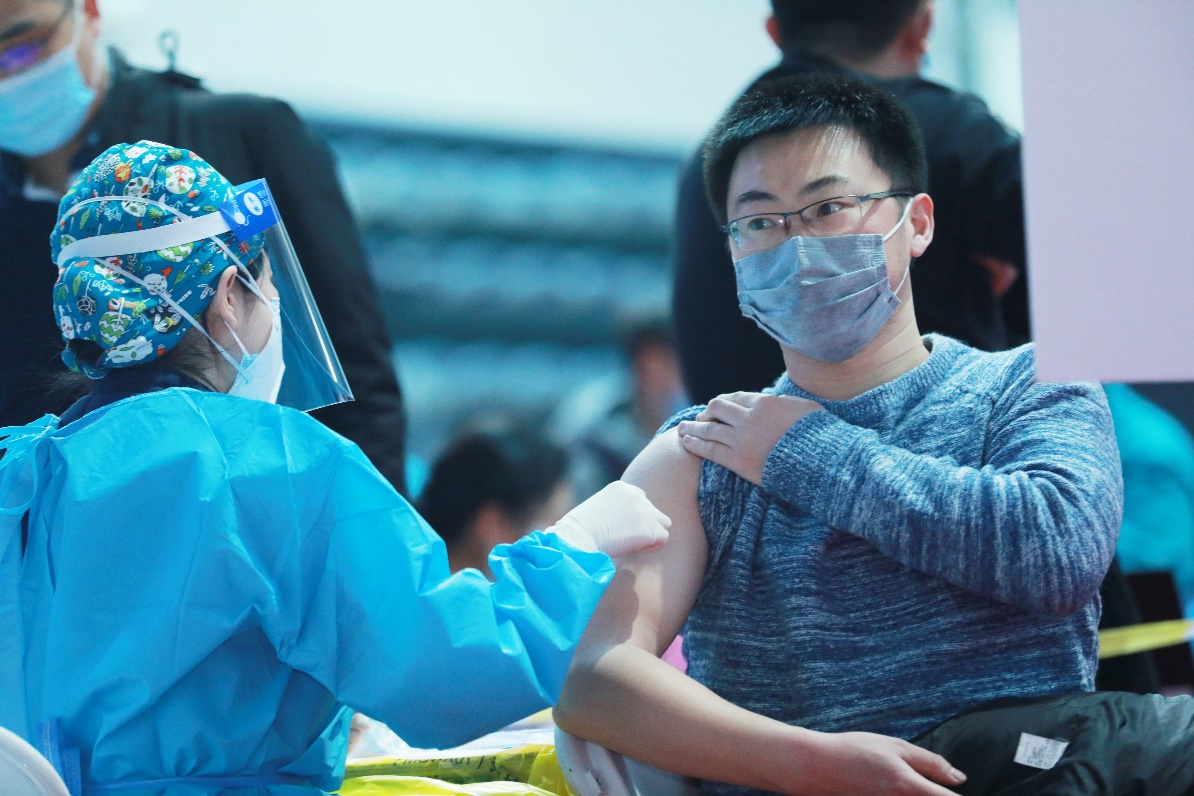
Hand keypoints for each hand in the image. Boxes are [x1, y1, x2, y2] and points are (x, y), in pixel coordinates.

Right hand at [548, 481, 671, 557]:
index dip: (635, 516)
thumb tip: (624, 525)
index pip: (641, 498)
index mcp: (621, 488)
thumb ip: (615, 510)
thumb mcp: (596, 509)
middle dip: (646, 525)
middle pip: (655, 512)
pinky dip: (653, 546)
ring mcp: (644, 512)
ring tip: (633, 544)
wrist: (576, 539)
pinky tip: (635, 549)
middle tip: (628, 538)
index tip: (622, 527)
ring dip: (652, 535)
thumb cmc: (578, 531)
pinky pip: (663, 539)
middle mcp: (636, 495)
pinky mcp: (648, 529)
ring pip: (663, 524)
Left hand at [677, 392, 823, 485]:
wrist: (821, 462)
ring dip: (693, 428)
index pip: (736, 398)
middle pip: (717, 409)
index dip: (724, 401)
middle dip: (707, 413)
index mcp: (764, 403)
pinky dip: (695, 445)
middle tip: (700, 418)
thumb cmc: (818, 436)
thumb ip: (783, 404)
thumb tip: (775, 402)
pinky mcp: (739, 462)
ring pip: (709, 429)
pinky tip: (685, 442)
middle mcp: (749, 418)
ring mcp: (742, 440)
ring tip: (681, 429)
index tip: (718, 406)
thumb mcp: (804, 408)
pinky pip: (710, 451)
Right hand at [788, 731, 965, 795]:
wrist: (814, 767)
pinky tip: (891, 789)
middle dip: (936, 795)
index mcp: (910, 787)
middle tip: (928, 783)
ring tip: (898, 782)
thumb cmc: (853, 752)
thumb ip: (930, 763)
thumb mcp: (895, 747)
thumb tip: (959, 778)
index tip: (957, 791)